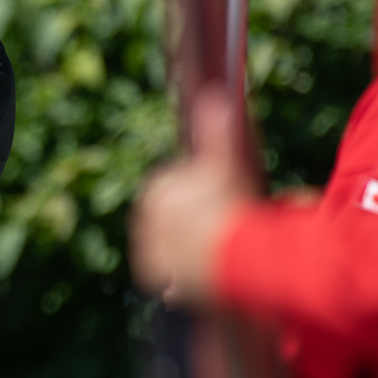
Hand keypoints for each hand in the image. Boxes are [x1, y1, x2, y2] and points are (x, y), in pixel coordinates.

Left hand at [129, 86, 258, 306]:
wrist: (233, 256)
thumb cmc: (233, 206)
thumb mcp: (227, 165)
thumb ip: (218, 132)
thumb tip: (215, 97)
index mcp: (157, 188)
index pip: (176, 189)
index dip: (203, 198)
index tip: (224, 208)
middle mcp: (143, 217)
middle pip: (171, 220)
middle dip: (193, 225)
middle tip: (225, 234)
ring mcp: (146, 246)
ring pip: (168, 248)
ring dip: (185, 252)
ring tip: (216, 256)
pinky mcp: (151, 274)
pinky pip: (164, 277)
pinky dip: (177, 279)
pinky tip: (199, 277)